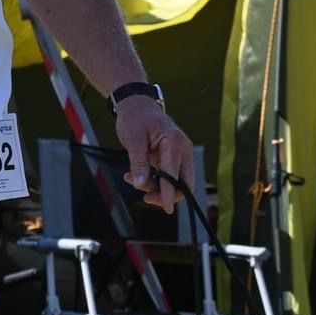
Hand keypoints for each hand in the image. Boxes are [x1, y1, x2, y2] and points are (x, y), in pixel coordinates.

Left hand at [114, 99, 194, 216]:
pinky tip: (135, 177)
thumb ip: (138, 162)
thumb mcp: (133, 139)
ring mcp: (179, 155)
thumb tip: (139, 183)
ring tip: (131, 178)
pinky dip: (153, 182)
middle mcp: (182, 150)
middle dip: (165, 194)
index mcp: (174, 142)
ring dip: (155, 188)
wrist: (137, 106)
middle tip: (145, 197)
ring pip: (175, 183)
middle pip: (184, 183)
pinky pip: (167, 178)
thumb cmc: (135, 118)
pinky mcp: (172, 160)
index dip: (169, 192)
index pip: (174, 173)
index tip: (167, 208)